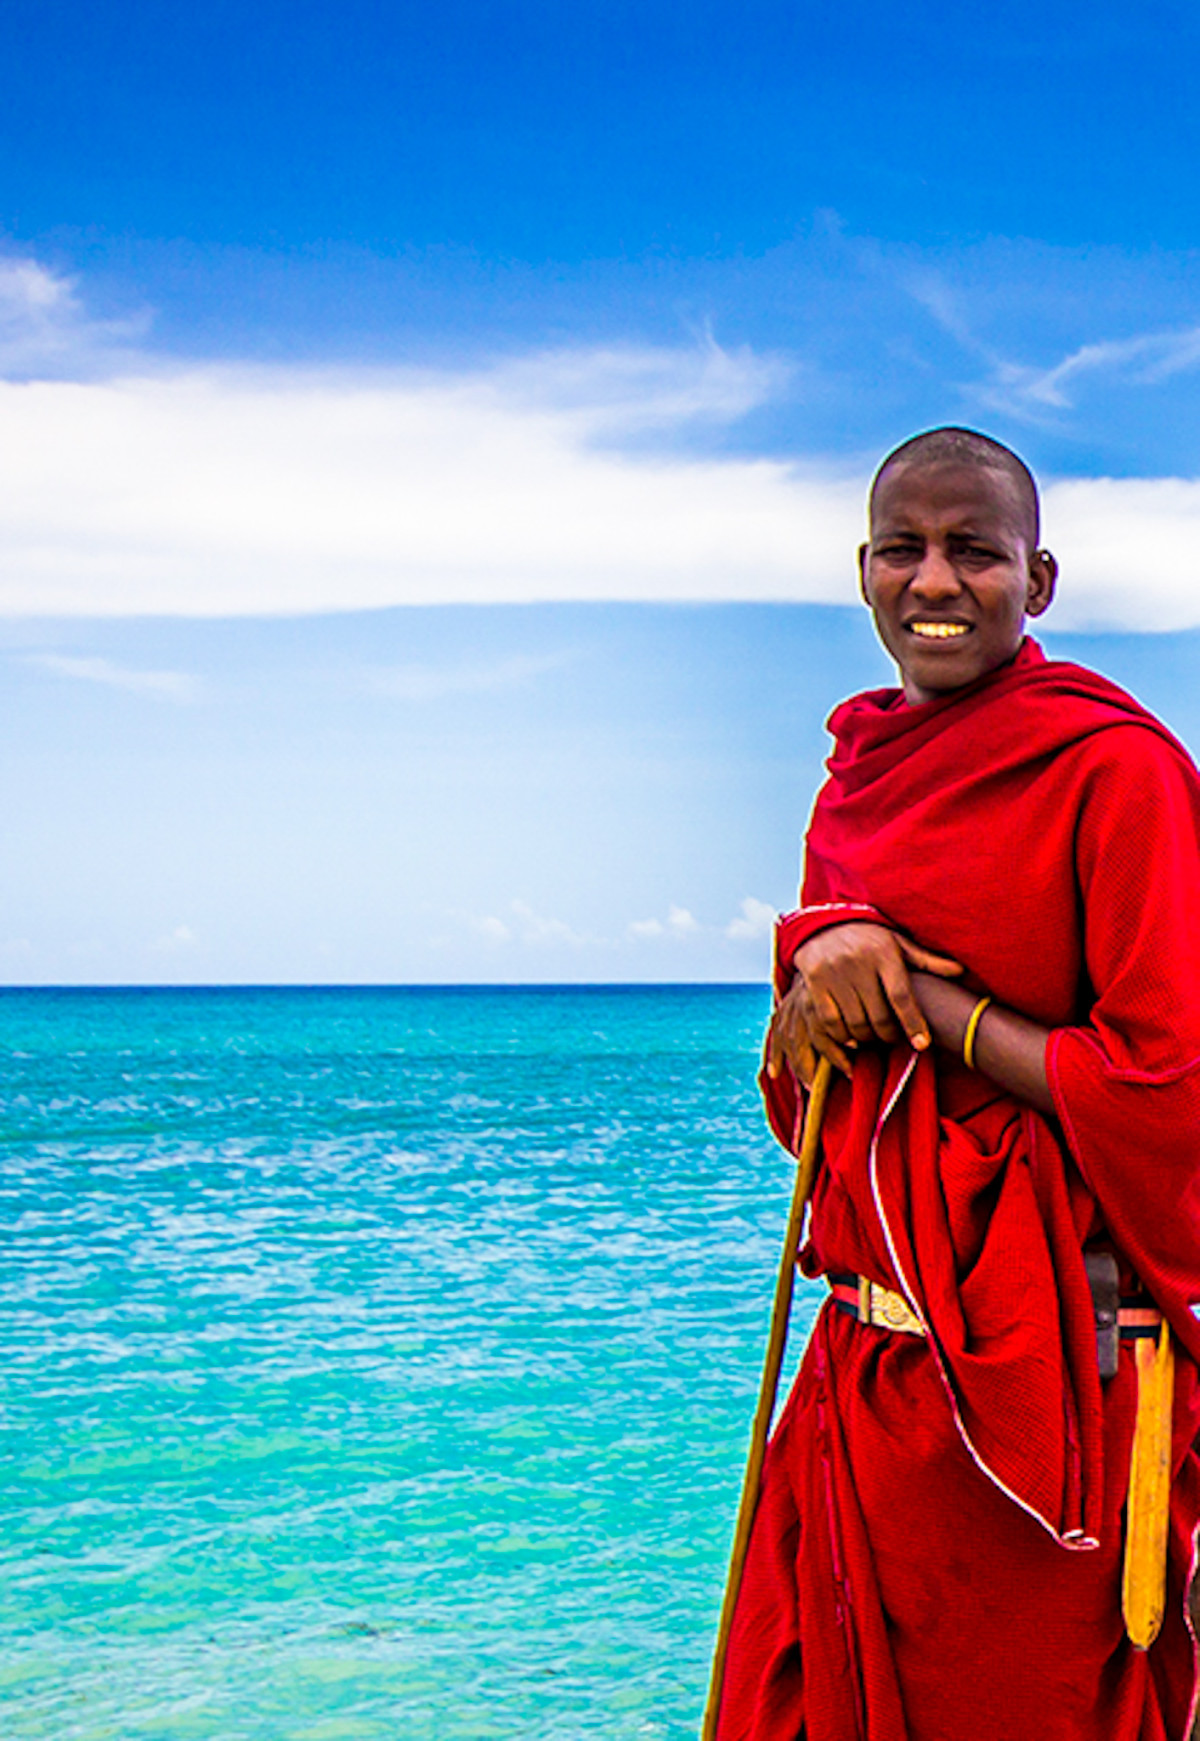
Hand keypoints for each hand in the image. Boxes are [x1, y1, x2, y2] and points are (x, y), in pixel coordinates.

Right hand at [767, 922, 961, 1080]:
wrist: (823, 925)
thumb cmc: (869, 939)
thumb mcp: (898, 944)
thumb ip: (926, 961)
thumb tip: (960, 972)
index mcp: (883, 953)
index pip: (902, 996)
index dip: (913, 1023)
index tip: (922, 1044)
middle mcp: (858, 963)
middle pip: (879, 1016)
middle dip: (889, 1035)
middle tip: (893, 1039)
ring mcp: (834, 974)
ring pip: (855, 1023)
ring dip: (867, 1039)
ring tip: (873, 1038)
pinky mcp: (814, 982)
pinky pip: (830, 1021)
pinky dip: (842, 1036)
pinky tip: (851, 1038)